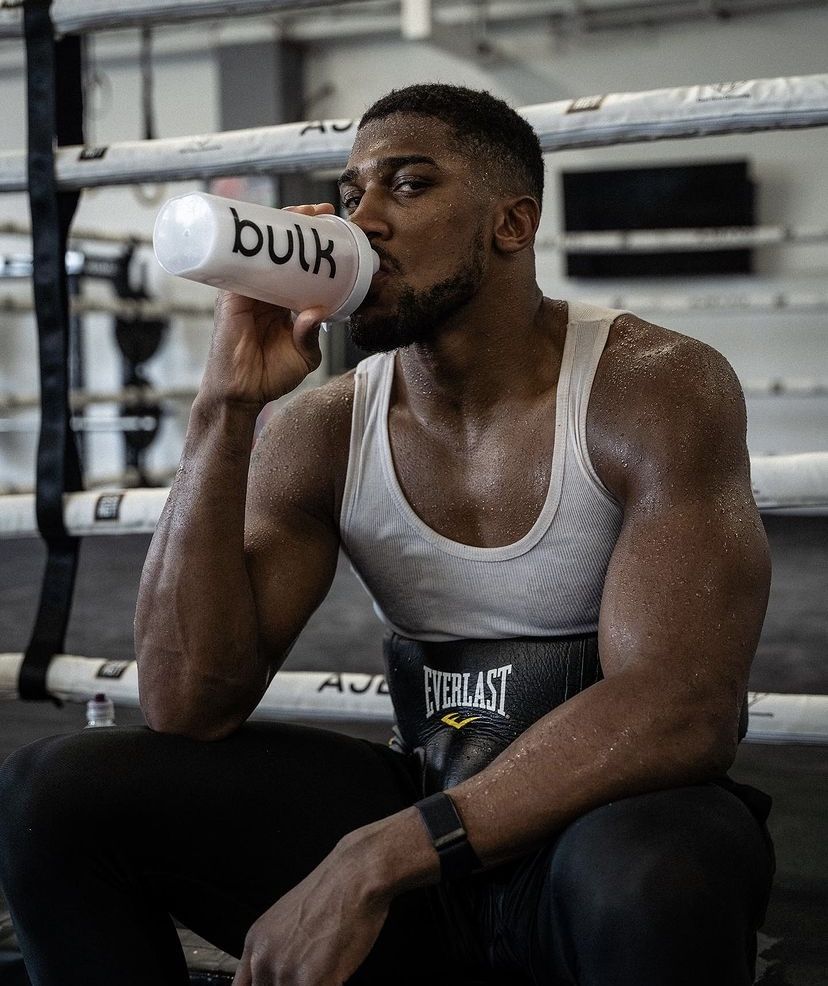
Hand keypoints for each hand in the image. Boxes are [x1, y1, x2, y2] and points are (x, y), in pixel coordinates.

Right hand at [204, 203, 335, 408]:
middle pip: (277, 249)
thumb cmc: (269, 376)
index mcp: (280, 301)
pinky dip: (248, 244)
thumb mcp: (303, 355)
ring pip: (259, 249)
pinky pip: (237, 263)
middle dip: (297, 225)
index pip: (295, 265)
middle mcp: (262, 291)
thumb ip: (311, 335)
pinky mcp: (230, 296)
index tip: (331, 228)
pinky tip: (263, 230)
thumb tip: (318, 311)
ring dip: (278, 226)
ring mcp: (245, 291)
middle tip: (319, 211)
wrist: (241, 394)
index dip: (310, 246)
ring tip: (302, 212)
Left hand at [231, 842, 390, 985]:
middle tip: (311, 973)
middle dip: (294, 985)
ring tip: (326, 967)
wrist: (354, 877)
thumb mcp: (287, 920)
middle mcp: (264, 960)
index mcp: (256, 944)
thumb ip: (276, 952)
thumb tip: (278, 973)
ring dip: (313, 984)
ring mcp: (285, 972)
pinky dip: (330, 985)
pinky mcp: (312, 982)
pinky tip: (337, 972)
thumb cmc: (332, 892)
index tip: (279, 982)